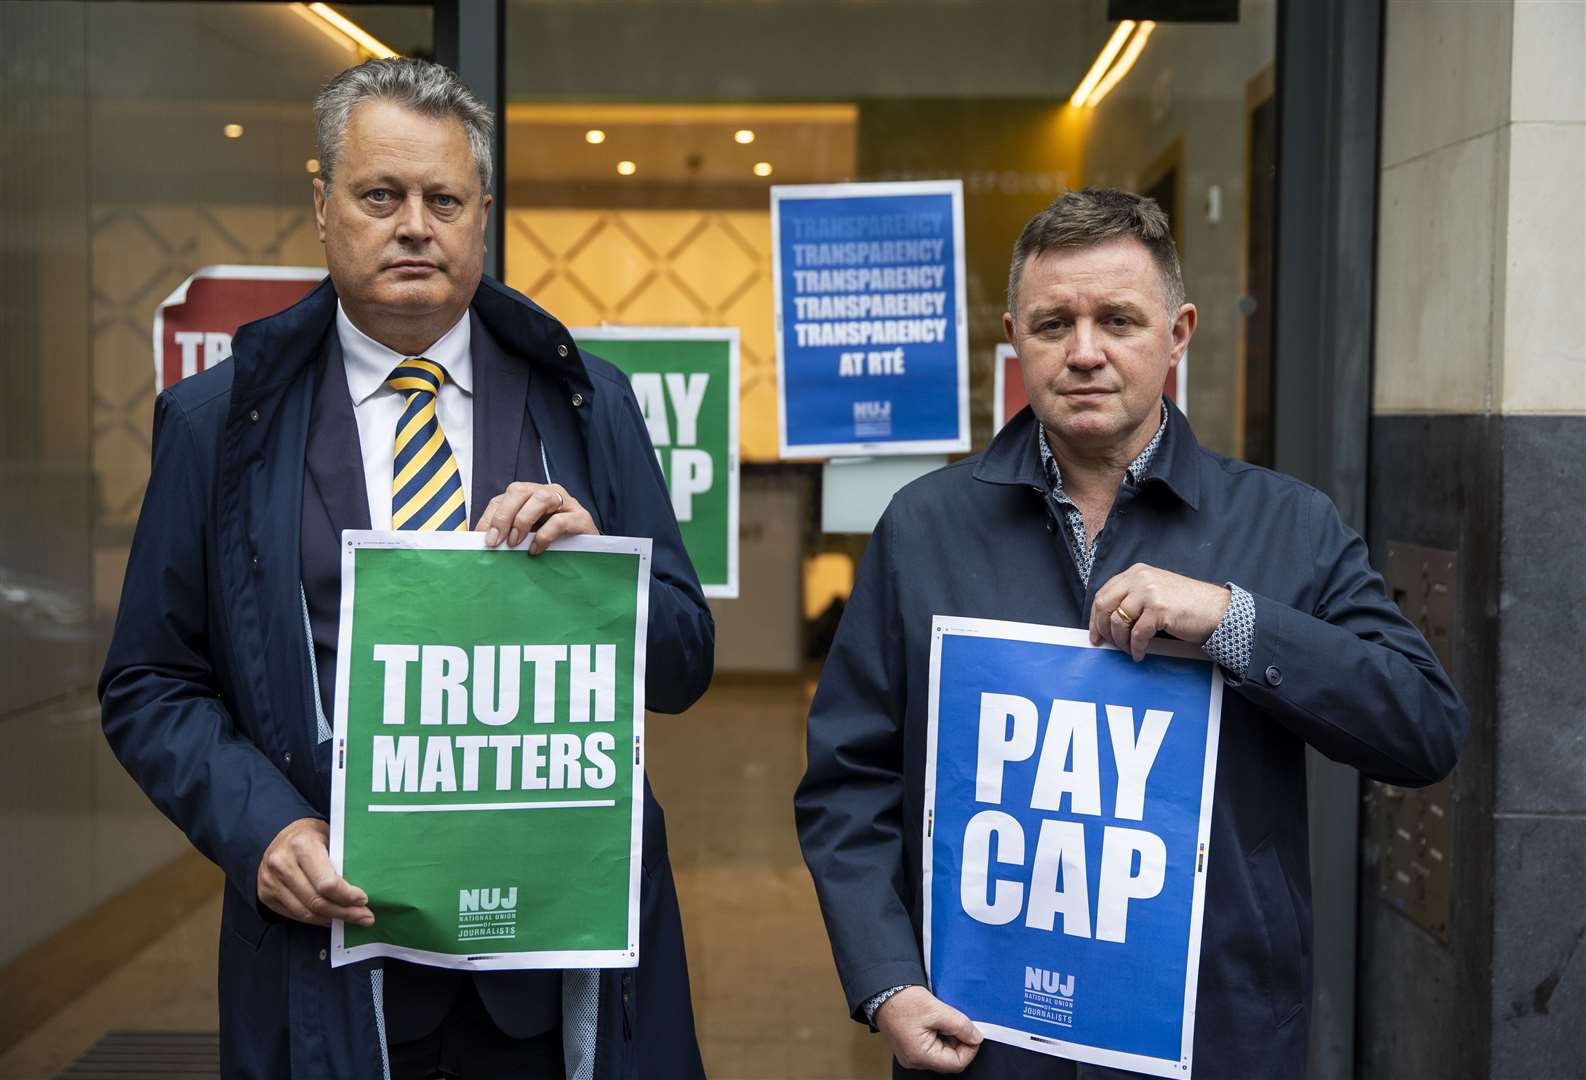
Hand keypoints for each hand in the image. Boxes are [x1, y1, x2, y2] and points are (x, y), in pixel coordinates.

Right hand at [257, 818, 372, 926]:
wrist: (277, 834)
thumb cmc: (310, 836)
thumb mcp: (329, 837)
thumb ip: (341, 859)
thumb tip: (364, 888)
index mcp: (302, 846)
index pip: (327, 883)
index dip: (347, 896)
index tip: (363, 900)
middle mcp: (282, 864)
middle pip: (317, 901)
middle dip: (344, 913)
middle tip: (364, 917)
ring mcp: (270, 881)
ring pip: (305, 912)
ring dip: (331, 919)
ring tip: (350, 920)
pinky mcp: (266, 894)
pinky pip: (294, 914)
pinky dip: (315, 920)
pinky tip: (330, 918)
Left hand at [476, 481, 599, 553]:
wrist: (590, 556)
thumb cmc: (556, 547)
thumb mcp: (528, 538)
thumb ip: (510, 535)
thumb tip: (483, 542)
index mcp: (532, 496)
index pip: (505, 497)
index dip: (490, 516)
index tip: (482, 538)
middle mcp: (548, 493)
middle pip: (520, 490)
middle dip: (503, 515)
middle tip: (495, 540)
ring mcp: (567, 503)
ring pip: (541, 498)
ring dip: (522, 520)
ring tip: (515, 543)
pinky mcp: (582, 518)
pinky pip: (560, 520)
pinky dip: (544, 535)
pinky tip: (536, 549)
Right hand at [874, 986, 982, 1072]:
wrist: (883, 992)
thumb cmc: (904, 1001)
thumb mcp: (936, 1010)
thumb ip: (960, 1025)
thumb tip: (976, 1038)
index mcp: (920, 1055)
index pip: (956, 1063)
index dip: (969, 1048)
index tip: (972, 1031)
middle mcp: (915, 1061)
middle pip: (949, 1060)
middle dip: (959, 1042)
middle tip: (957, 1022)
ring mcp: (911, 1056)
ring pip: (942, 1054)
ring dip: (949, 1038)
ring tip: (944, 1019)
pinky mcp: (910, 1048)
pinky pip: (932, 1048)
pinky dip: (940, 1036)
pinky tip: (937, 1022)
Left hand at [1090, 563, 1230, 660]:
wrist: (1217, 609)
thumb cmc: (1188, 604)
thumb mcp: (1156, 590)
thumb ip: (1133, 597)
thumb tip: (1110, 619)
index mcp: (1137, 572)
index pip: (1104, 593)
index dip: (1096, 617)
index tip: (1095, 633)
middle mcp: (1140, 578)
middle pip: (1105, 605)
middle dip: (1103, 629)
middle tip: (1109, 644)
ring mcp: (1149, 592)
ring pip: (1119, 621)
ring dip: (1121, 641)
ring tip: (1129, 649)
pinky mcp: (1159, 609)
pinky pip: (1137, 634)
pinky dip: (1135, 648)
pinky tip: (1139, 654)